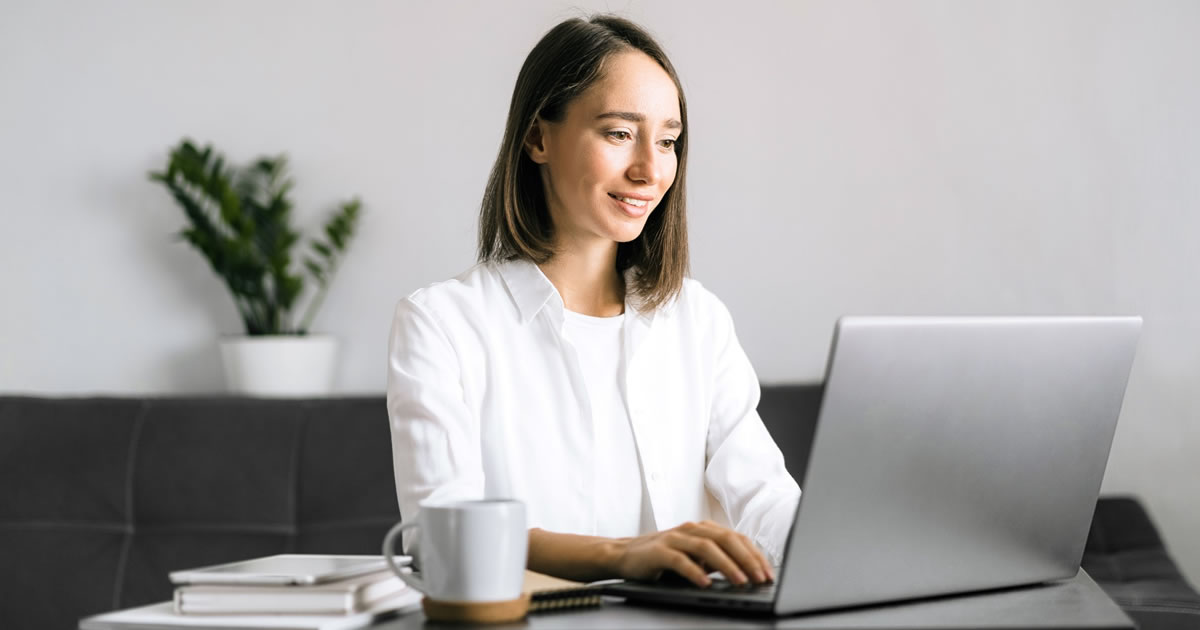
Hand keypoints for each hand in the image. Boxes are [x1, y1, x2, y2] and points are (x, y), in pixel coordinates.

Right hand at [609, 520, 773, 587]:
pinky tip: (705, 583)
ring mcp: (675, 538)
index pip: (736, 538)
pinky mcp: (659, 551)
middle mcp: (692, 529)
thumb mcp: (694, 557)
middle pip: (726, 539)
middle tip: (760, 578)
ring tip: (740, 581)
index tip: (768, 572)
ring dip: (727, 565)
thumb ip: (716, 560)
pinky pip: (680, 560)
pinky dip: (695, 571)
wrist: (624, 555)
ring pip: (707, 548)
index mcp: (704, 529)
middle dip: (747, 559)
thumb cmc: (663, 558)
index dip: (754, 554)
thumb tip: (746, 573)